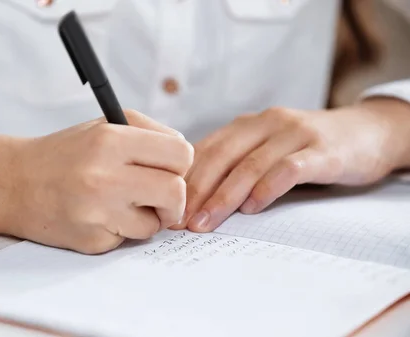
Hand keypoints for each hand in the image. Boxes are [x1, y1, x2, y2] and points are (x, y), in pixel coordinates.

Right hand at [0, 110, 193, 253]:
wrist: (15, 184)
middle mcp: (104, 176)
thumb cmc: (65, 153)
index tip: (169, 168)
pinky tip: (99, 216)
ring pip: (156, 223)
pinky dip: (122, 230)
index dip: (180, 163)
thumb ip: (149, 134)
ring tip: (120, 203)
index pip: (180, 153)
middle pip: (175, 192)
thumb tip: (185, 161)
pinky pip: (129, 240)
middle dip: (173, 197)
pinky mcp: (92, 240)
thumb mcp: (104, 126)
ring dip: (147, 217)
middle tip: (159, 196)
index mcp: (110, 140)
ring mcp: (97, 212)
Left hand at [173, 98, 409, 232]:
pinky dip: (268, 188)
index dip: (183, 181)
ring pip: (250, 165)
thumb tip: (194, 198)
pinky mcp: (322, 151)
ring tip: (204, 223)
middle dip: (195, 192)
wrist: (368, 132)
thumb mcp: (267, 148)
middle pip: (221, 157)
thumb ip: (236, 164)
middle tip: (177, 222)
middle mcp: (266, 123)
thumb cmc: (308, 148)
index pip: (206, 151)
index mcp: (247, 125)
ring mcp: (295, 134)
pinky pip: (290, 168)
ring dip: (223, 197)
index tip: (165, 209)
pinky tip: (253, 208)